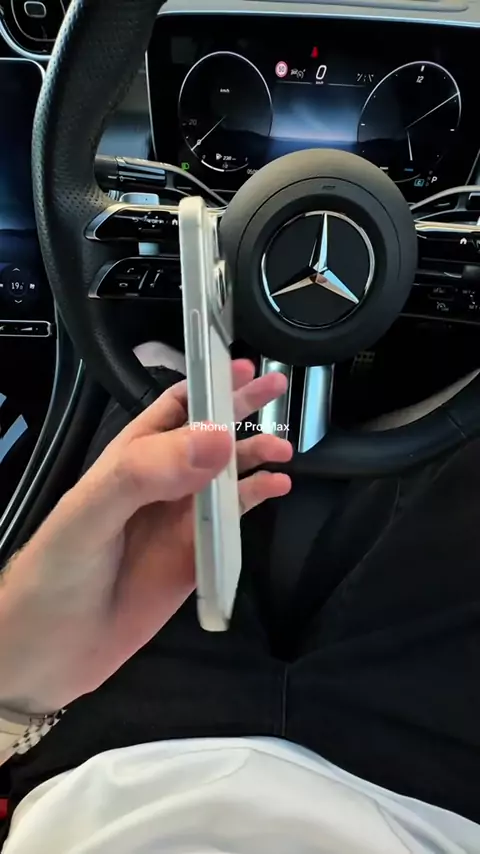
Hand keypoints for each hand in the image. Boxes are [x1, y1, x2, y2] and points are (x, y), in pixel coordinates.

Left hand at [0, 360, 291, 714]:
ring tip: (283, 447)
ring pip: (228, 475)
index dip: (208, 382)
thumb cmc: (54, 573)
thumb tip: (215, 440)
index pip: (174, 407)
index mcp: (131, 459)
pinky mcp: (197, 557)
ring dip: (256, 456)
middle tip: (276, 387)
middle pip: (209, 434)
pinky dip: (258, 500)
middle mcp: (161, 482)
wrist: (50, 654)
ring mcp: (181, 520)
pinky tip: (276, 489)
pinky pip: (233, 521)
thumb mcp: (91, 512)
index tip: (242, 366)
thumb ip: (147, 473)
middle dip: (241, 408)